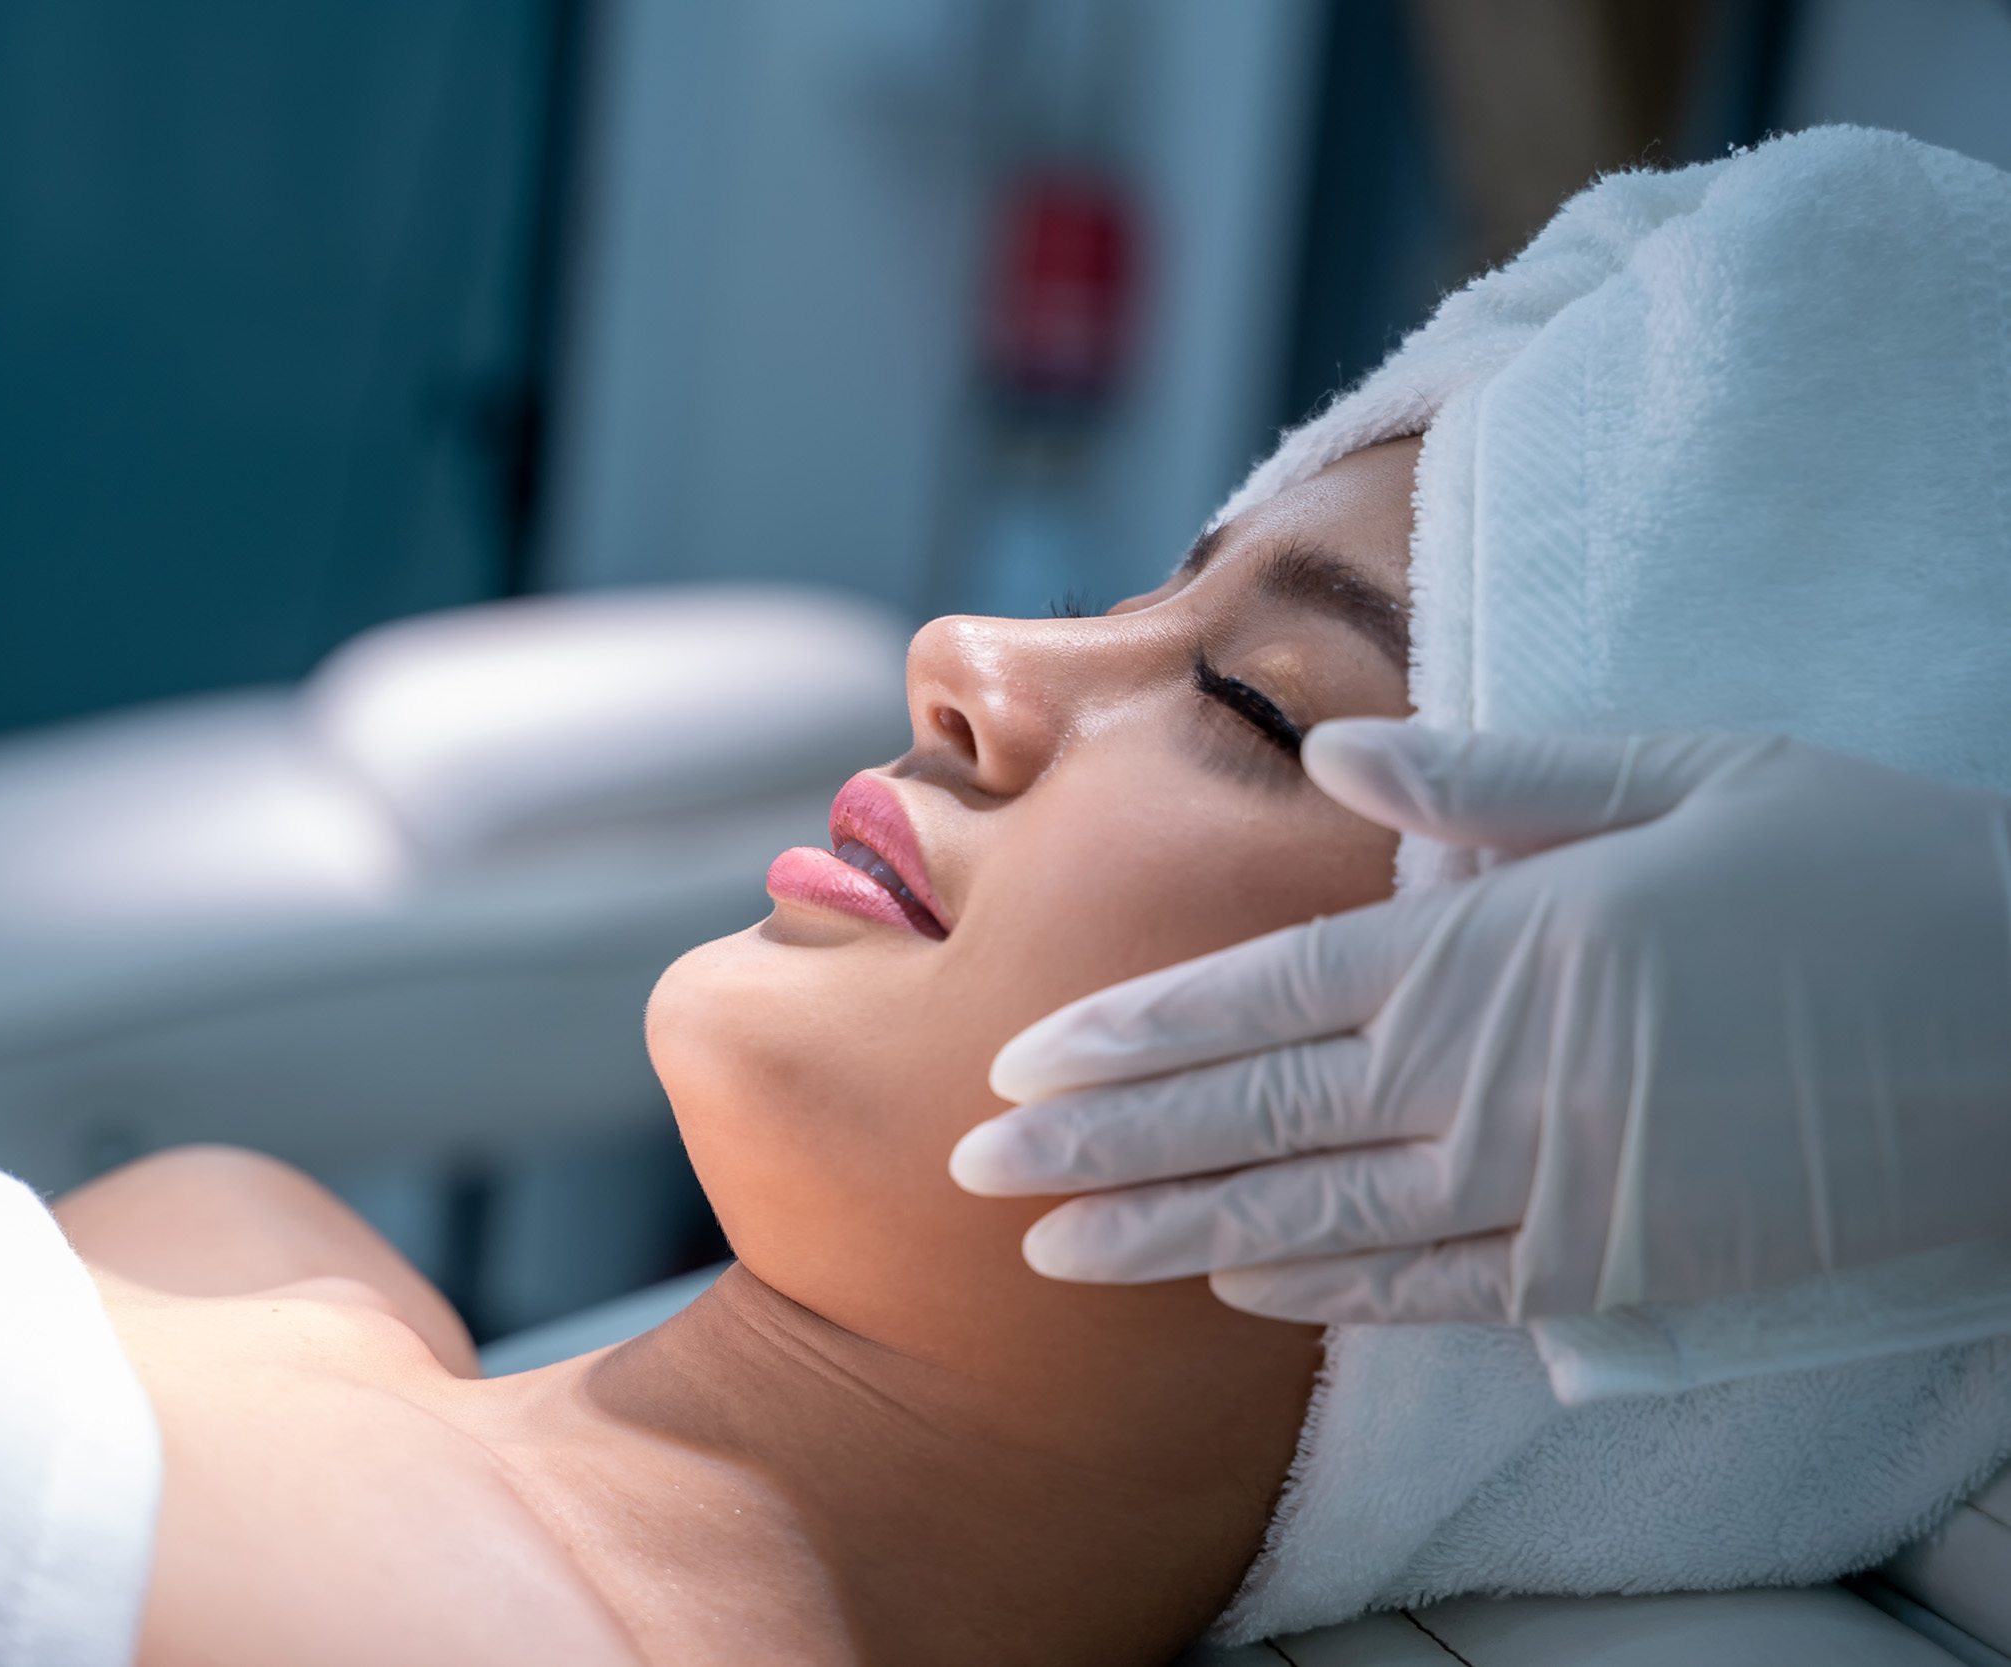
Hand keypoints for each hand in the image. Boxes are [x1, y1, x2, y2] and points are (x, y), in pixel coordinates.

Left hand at [950, 721, 2010, 1322]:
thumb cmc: (1855, 874)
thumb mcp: (1674, 774)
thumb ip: (1483, 782)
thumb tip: (1327, 760)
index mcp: (1486, 949)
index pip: (1254, 1000)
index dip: (1124, 1036)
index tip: (1017, 1060)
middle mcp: (1485, 1081)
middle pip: (1245, 1118)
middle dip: (1093, 1147)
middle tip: (968, 1170)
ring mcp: (1543, 1190)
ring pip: (1308, 1221)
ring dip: (1164, 1237)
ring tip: (1050, 1251)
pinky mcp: (1607, 1272)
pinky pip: (1428, 1294)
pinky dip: (1321, 1294)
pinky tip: (1235, 1291)